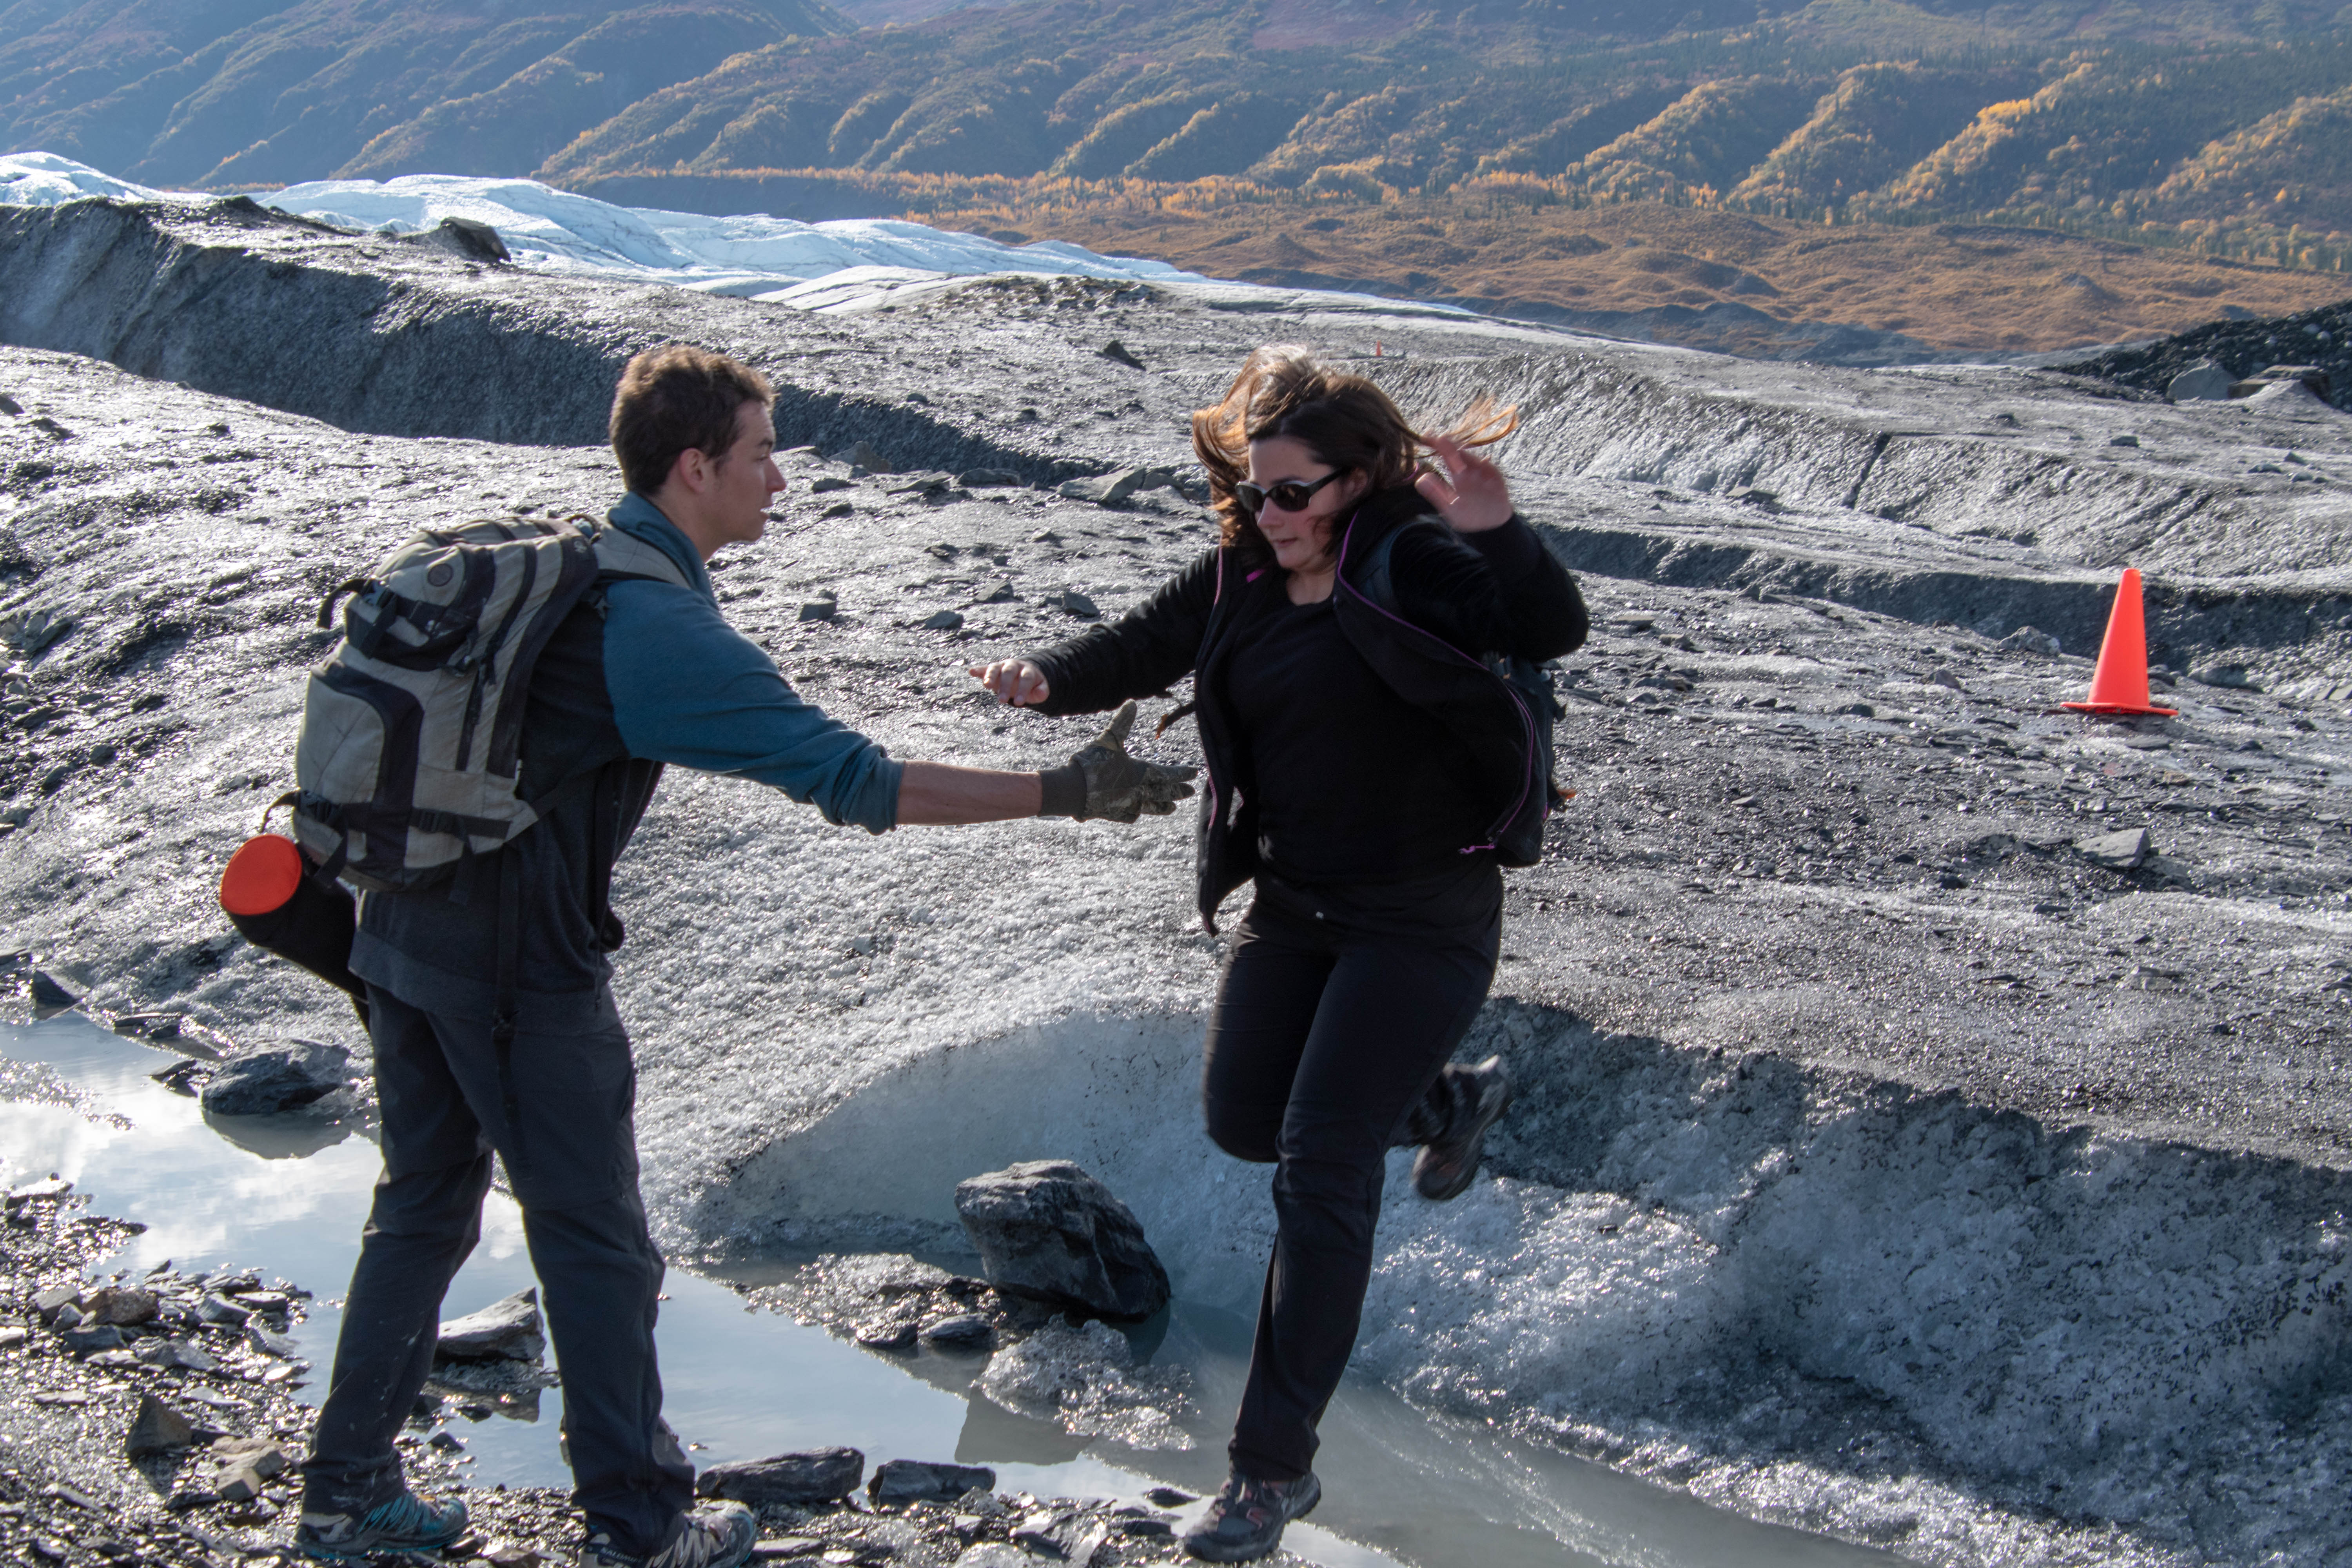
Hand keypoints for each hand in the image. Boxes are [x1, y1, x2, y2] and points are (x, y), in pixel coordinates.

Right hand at [971, 658, 1050, 705]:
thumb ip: (1042, 691)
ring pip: (996, 668)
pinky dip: (978, 670)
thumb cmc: (1032, 685)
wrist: (1023, 674)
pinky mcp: (992, 670)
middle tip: (1002, 700)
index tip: (1019, 703)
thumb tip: (1040, 694)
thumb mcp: (1039, 689)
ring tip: (986, 686)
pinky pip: (984, 668)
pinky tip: (971, 671)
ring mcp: (1002, 666)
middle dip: (1005, 685)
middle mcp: (1014, 666)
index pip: (1026, 678)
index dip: (1023, 689)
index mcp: (1027, 670)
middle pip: (1009, 672)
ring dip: (990, 676)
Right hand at [1062, 700, 1196, 822]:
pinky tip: (1139, 812)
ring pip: (1152, 806)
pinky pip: (1132, 815)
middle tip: (1191, 792)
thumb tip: (1133, 702)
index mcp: (1141, 773)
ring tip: (1173, 808)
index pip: (1169, 774)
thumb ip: (1123, 722)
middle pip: (1165, 792)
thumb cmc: (1092, 763)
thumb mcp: (1108, 738)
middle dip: (1178, 791)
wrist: (1072, 791)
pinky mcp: (1115, 814)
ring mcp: (1127, 805)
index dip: (1182, 773)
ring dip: (1164, 806)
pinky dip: (1138, 812)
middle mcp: (1139, 791)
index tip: (1195, 773)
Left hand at [1415, 434, 1513, 532]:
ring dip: (1463, 454)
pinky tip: (1480, 462)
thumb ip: (1436, 493)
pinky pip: (1489, 468)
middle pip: (1459, 453)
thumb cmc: (1469, 516)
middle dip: (1449, 446)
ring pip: (1472, 458)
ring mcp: (1483, 471)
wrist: (1491, 524)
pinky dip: (1484, 466)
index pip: (1445, 456)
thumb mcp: (1450, 508)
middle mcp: (1470, 469)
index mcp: (1457, 474)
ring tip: (1451, 448)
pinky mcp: (1495, 476)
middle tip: (1438, 439)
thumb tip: (1419, 479)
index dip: (1437, 446)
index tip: (1425, 436)